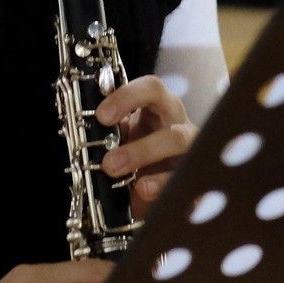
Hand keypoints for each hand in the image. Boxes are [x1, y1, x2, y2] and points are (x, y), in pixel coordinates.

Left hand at [96, 74, 196, 219]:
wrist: (157, 191)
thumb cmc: (139, 159)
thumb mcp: (122, 142)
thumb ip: (108, 134)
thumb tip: (85, 134)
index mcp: (157, 108)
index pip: (149, 88)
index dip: (127, 97)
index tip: (102, 116)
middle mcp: (177, 122)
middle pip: (170, 111)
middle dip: (140, 136)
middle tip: (110, 163)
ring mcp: (191, 147)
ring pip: (178, 142)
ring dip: (149, 159)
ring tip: (132, 183)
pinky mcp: (197, 176)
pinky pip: (189, 178)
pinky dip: (166, 186)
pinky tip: (148, 194)